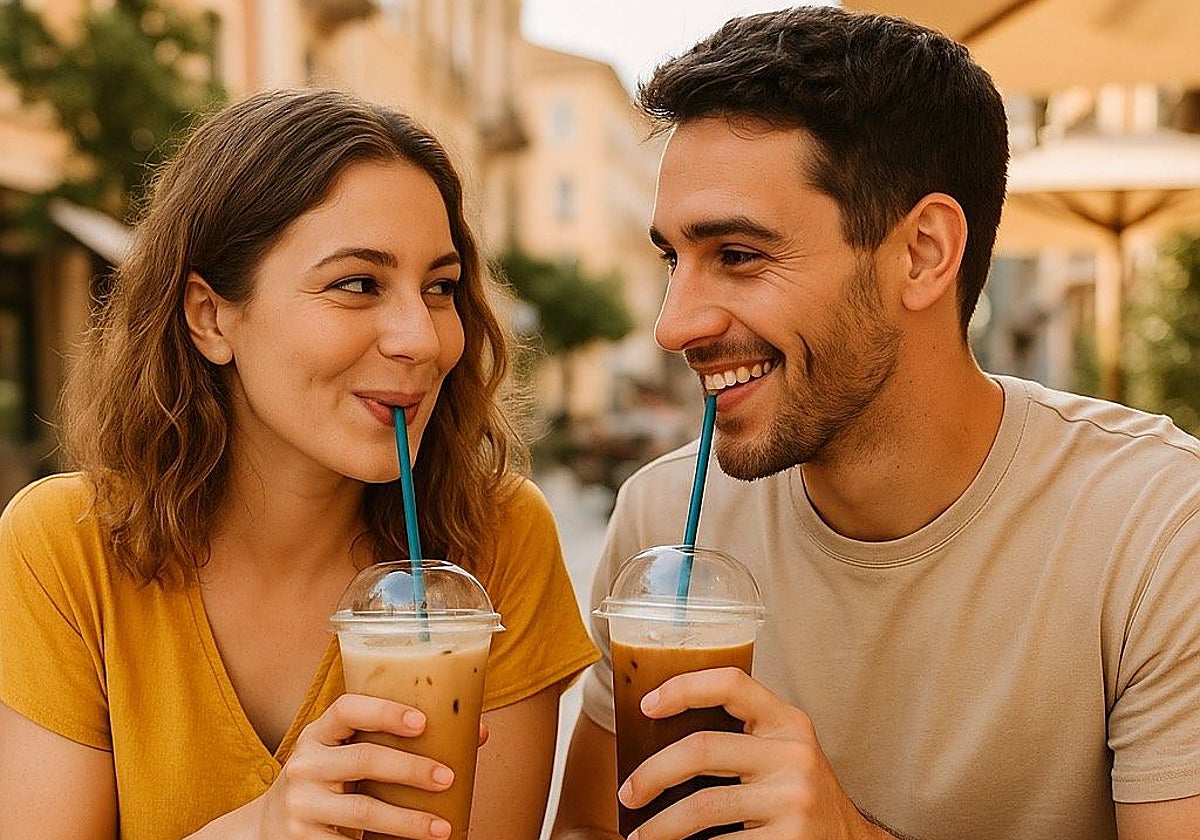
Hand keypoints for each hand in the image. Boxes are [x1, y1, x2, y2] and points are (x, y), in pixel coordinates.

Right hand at [252, 693, 455, 839]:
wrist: (265, 829)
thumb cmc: (327, 782)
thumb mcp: (344, 755)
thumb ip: (392, 742)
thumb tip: (476, 732)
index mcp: (317, 734)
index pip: (347, 709)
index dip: (385, 711)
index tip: (423, 722)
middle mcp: (304, 764)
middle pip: (364, 759)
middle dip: (412, 768)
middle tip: (448, 777)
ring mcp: (300, 804)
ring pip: (363, 809)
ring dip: (408, 821)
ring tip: (442, 828)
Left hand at [617, 668, 882, 839]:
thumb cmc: (798, 795)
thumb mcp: (782, 753)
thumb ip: (741, 736)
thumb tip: (657, 738)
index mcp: (787, 722)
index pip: (731, 683)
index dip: (683, 686)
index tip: (646, 705)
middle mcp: (793, 755)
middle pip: (701, 749)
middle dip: (652, 773)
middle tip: (628, 793)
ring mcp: (793, 799)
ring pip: (702, 806)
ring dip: (660, 826)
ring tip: (640, 837)